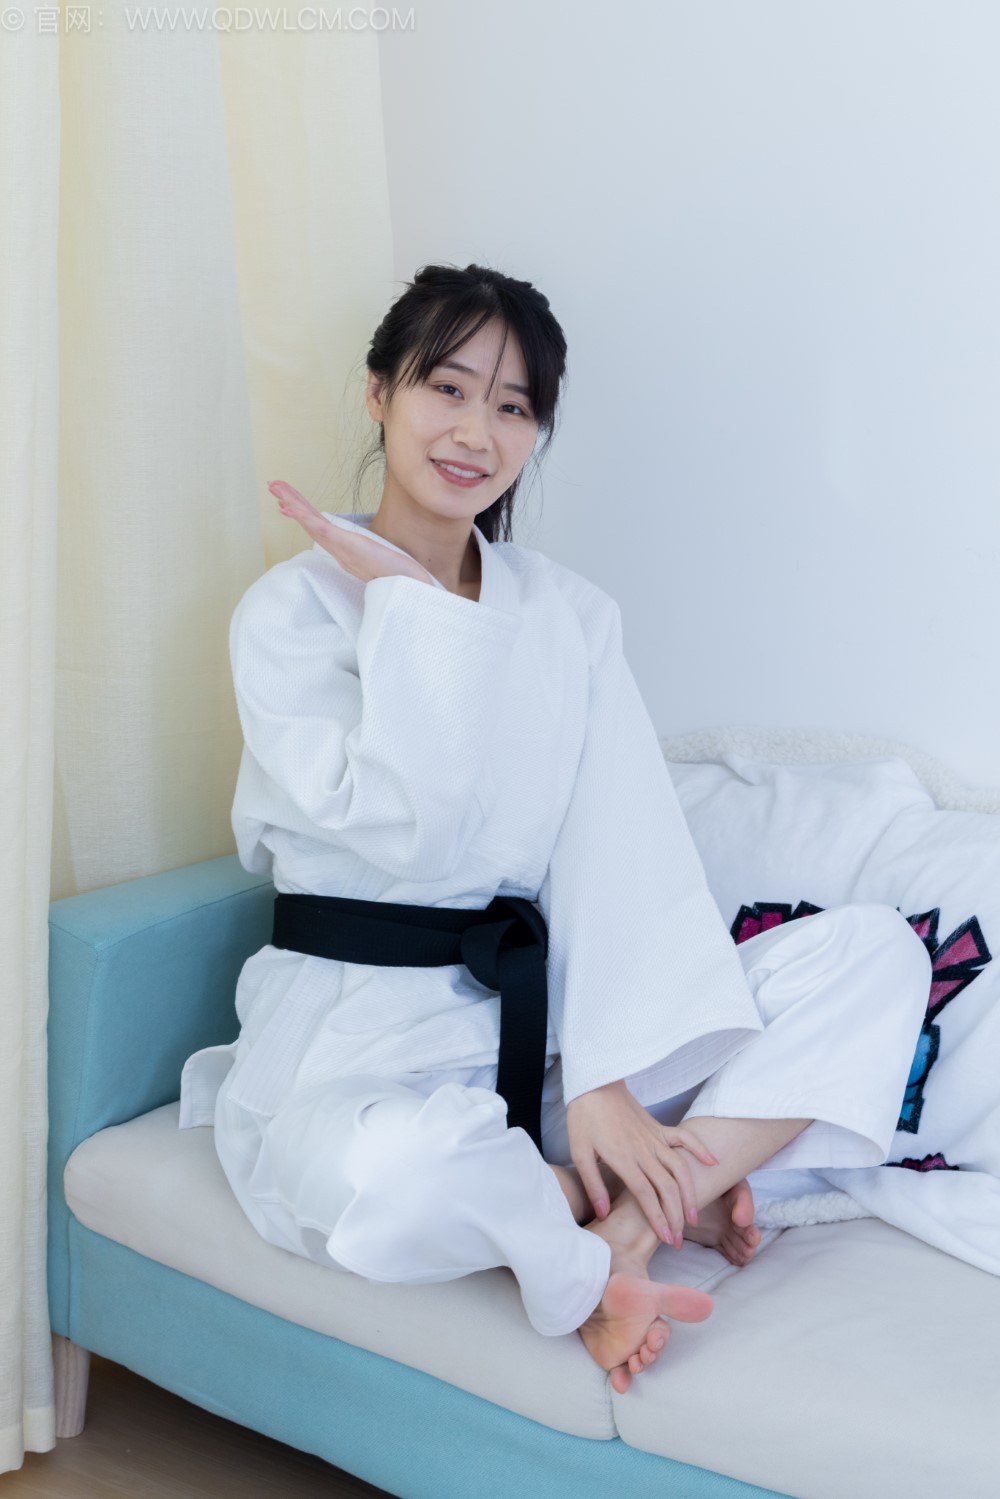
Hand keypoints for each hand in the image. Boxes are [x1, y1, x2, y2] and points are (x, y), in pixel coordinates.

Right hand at [269, 480, 434, 587]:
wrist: (410, 586)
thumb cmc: (400, 576)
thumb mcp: (383, 559)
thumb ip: (375, 555)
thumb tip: (376, 552)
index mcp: (345, 552)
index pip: (320, 529)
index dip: (303, 515)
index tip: (288, 504)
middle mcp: (339, 551)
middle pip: (310, 523)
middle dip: (291, 503)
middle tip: (273, 486)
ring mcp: (341, 549)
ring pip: (310, 523)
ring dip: (291, 504)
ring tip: (274, 487)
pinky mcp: (346, 546)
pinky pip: (320, 529)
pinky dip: (303, 516)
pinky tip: (288, 507)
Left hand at [565, 1079, 718, 1246]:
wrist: (594, 1084)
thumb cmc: (584, 1119)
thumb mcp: (579, 1153)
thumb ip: (593, 1184)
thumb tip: (604, 1213)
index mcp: (623, 1157)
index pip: (646, 1194)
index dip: (658, 1218)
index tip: (667, 1238)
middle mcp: (643, 1149)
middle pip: (667, 1187)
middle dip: (676, 1216)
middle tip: (679, 1240)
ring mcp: (654, 1137)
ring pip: (680, 1168)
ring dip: (690, 1193)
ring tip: (693, 1216)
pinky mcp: (658, 1127)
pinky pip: (684, 1138)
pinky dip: (700, 1149)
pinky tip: (713, 1163)